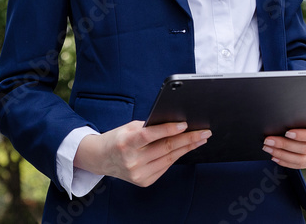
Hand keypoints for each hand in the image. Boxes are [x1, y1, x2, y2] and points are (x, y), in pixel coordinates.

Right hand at [74, 121, 209, 186]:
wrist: (102, 158)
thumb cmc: (118, 139)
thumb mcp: (130, 128)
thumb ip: (150, 127)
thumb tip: (176, 124)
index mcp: (126, 143)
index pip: (149, 135)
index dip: (168, 129)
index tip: (185, 124)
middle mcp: (131, 160)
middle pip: (165, 148)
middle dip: (188, 139)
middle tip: (204, 132)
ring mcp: (138, 174)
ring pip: (169, 158)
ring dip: (188, 148)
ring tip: (201, 139)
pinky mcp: (144, 181)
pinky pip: (165, 166)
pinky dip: (176, 156)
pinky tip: (186, 148)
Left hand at [262, 112, 305, 168]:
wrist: (305, 114)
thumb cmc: (299, 109)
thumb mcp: (300, 107)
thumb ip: (295, 113)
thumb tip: (279, 119)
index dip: (302, 136)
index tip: (287, 133)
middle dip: (285, 145)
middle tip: (268, 141)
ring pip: (303, 160)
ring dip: (283, 155)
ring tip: (269, 149)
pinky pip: (300, 165)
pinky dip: (286, 162)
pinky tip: (275, 157)